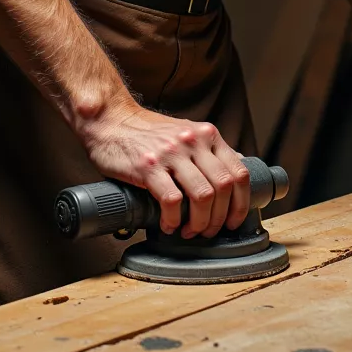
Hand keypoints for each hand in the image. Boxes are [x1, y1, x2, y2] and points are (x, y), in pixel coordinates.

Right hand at [78, 101, 251, 237]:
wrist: (110, 120)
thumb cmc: (146, 132)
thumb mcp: (185, 132)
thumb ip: (208, 150)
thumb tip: (235, 168)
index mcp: (207, 135)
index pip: (239, 172)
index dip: (241, 204)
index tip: (233, 221)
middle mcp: (193, 141)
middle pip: (224, 188)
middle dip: (219, 218)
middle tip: (208, 231)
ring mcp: (171, 153)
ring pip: (202, 196)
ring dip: (199, 223)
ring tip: (189, 231)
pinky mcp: (148, 166)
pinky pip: (172, 201)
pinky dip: (172, 220)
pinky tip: (168, 225)